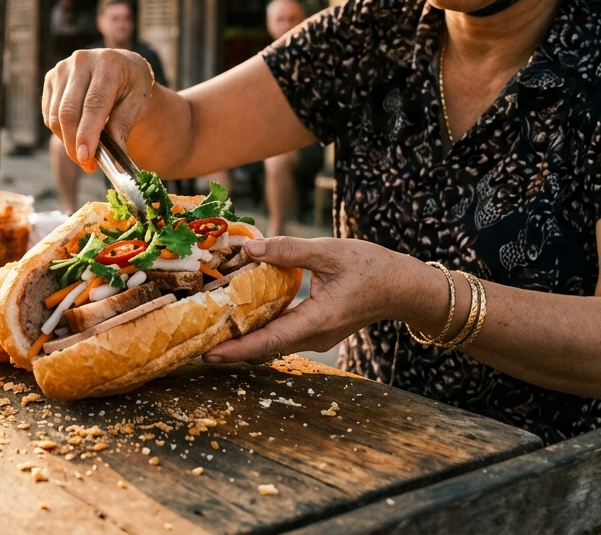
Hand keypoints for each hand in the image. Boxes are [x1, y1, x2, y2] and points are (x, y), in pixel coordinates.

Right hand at [42, 48, 155, 171]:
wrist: (122, 66)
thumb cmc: (132, 87)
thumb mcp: (137, 105)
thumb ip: (122, 128)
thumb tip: (114, 162)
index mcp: (108, 63)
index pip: (93, 104)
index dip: (87, 133)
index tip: (86, 159)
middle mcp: (81, 61)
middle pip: (68, 111)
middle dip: (74, 144)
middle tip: (87, 165)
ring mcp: (62, 68)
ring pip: (56, 116)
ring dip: (67, 141)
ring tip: (86, 153)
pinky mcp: (51, 78)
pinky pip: (49, 114)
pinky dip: (61, 132)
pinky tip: (77, 135)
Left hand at [204, 237, 434, 362]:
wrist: (403, 287)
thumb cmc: (372, 267)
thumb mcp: (330, 251)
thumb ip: (289, 251)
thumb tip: (249, 248)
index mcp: (319, 320)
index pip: (271, 341)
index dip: (238, 349)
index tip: (209, 353)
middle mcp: (315, 336)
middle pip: (266, 348)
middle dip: (231, 347)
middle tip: (196, 341)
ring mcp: (316, 336)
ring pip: (273, 343)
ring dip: (244, 339)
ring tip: (211, 329)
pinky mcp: (317, 330)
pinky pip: (283, 335)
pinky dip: (260, 329)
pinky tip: (242, 316)